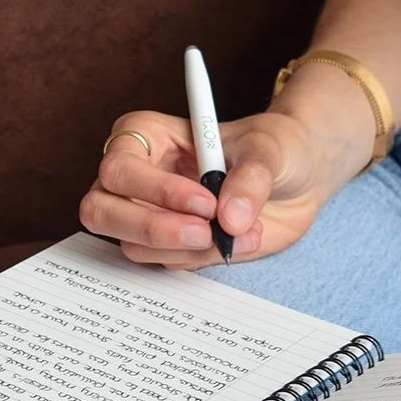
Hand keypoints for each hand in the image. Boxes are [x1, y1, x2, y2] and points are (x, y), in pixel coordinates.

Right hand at [80, 109, 341, 267]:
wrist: (298, 177)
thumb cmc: (275, 147)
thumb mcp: (269, 149)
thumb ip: (249, 178)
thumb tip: (230, 218)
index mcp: (146, 136)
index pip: (120, 169)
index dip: (156, 191)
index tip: (206, 201)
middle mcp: (137, 177)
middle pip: (102, 211)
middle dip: (151, 229)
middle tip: (204, 233)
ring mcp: (149, 214)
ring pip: (135, 247)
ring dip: (188, 248)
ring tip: (242, 230)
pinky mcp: (170, 245)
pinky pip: (169, 263)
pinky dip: (205, 259)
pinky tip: (240, 240)